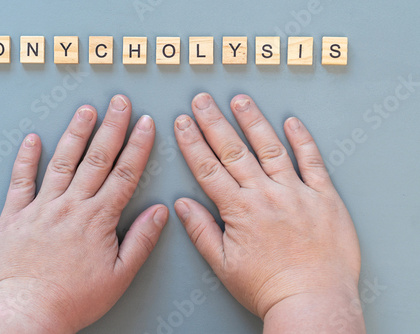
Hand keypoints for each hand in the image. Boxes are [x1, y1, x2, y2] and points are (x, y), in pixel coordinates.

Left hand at [0, 95, 168, 332]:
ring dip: (76, 133)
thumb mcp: (121, 275)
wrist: (30, 311)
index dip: (138, 146)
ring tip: (86, 110)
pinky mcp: (16, 214)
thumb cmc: (76, 298)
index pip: (125, 173)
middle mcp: (72, 206)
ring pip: (62, 161)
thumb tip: (160, 211)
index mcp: (98, 219)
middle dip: (111, 127)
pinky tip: (33, 138)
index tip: (145, 124)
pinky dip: (26, 158)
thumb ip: (142, 239)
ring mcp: (42, 207)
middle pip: (97, 158)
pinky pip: (21, 180)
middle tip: (119, 102)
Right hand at [173, 93, 364, 332]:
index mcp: (240, 211)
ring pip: (270, 148)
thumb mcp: (224, 265)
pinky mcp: (323, 196)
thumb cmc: (269, 288)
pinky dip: (302, 140)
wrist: (313, 300)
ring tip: (240, 100)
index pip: (208, 168)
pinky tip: (291, 122)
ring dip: (253, 121)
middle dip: (214, 122)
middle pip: (234, 151)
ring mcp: (296, 192)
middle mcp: (266, 195)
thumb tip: (183, 205)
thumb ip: (202, 231)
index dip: (192, 143)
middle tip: (202, 100)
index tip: (183, 123)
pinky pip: (312, 162)